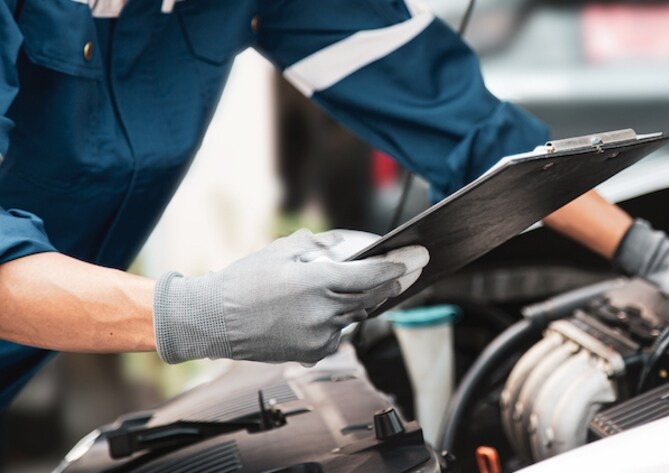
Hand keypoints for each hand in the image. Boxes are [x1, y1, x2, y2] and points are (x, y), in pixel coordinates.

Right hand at [153, 229, 428, 363]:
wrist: (212, 320)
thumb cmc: (244, 281)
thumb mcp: (283, 250)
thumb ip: (321, 246)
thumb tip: (347, 247)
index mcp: (317, 282)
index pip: (372, 273)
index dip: (399, 264)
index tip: (419, 257)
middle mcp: (323, 312)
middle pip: (372, 297)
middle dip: (392, 282)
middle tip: (410, 270)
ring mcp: (319, 336)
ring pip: (355, 316)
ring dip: (361, 301)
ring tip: (360, 286)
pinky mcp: (313, 353)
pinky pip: (338, 335)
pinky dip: (337, 321)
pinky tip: (321, 311)